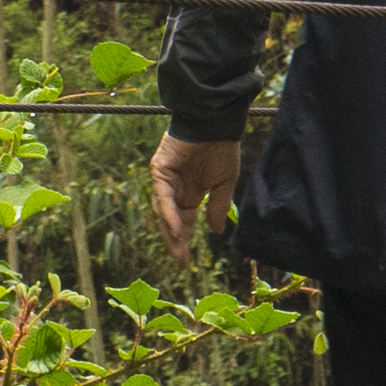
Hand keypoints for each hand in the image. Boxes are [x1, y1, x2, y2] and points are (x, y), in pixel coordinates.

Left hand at [147, 131, 245, 252]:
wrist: (215, 122)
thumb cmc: (222, 148)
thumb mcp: (225, 183)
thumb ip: (218, 206)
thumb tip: (215, 231)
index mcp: (190, 193)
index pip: (183, 222)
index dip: (184, 240)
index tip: (187, 263)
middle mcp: (175, 189)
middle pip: (170, 221)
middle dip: (175, 242)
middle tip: (181, 263)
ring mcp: (165, 180)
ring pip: (164, 212)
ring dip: (171, 232)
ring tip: (179, 251)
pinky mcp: (160, 170)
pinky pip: (163, 196)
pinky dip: (169, 213)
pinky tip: (176, 228)